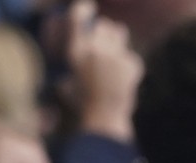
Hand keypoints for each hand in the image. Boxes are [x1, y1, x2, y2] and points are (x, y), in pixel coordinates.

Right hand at [64, 0, 142, 141]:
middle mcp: (95, 49)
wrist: (105, 119)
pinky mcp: (131, 62)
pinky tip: (123, 79)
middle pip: (104, 24)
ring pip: (119, 32)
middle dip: (105, 31)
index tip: (85, 7)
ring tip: (113, 56)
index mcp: (76, 52)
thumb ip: (68, 74)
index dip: (82, 11)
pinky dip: (128, 65)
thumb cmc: (83, 106)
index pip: (77, 19)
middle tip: (105, 43)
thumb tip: (64, 76)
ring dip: (116, 41)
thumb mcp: (67, 88)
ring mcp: (115, 55)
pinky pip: (130, 56)